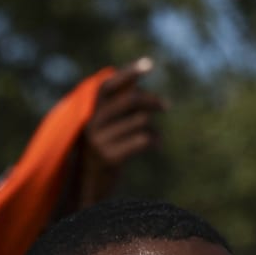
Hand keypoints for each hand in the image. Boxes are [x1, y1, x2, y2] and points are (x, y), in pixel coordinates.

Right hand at [75, 57, 166, 206]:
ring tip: (154, 138)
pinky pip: (143, 139)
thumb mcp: (105, 128)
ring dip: (154, 128)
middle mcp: (90, 125)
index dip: (128, 73)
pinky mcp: (108, 157)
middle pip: (130, 100)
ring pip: (141, 120)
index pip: (108, 87)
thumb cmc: (104, 153)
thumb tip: (135, 84)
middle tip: (166, 106)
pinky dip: (155, 141)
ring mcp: (98, 142)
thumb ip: (116, 108)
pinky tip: (156, 147)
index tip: (149, 64)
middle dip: (152, 101)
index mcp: (89, 114)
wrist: (89, 190)